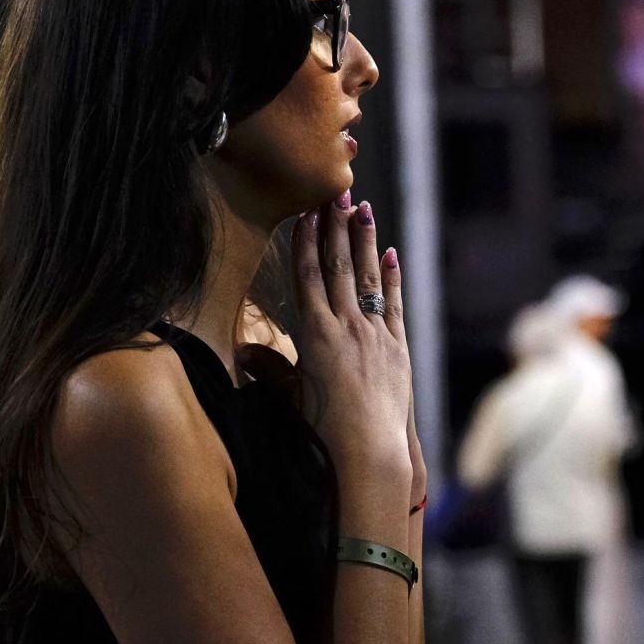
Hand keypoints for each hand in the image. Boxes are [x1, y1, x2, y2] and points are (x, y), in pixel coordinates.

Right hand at [289, 195, 413, 484]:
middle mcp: (346, 327)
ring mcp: (375, 335)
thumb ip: (272, 370)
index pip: (308, 277)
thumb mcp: (290, 397)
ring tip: (363, 208)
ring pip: (366, 279)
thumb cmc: (321, 431)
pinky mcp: (398, 349)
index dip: (307, 242)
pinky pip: (394, 305)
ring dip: (364, 241)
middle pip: (338, 267)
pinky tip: (391, 254)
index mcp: (314, 335)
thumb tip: (245, 355)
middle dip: (337, 227)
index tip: (307, 212)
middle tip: (338, 192)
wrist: (368, 451)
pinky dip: (392, 278)